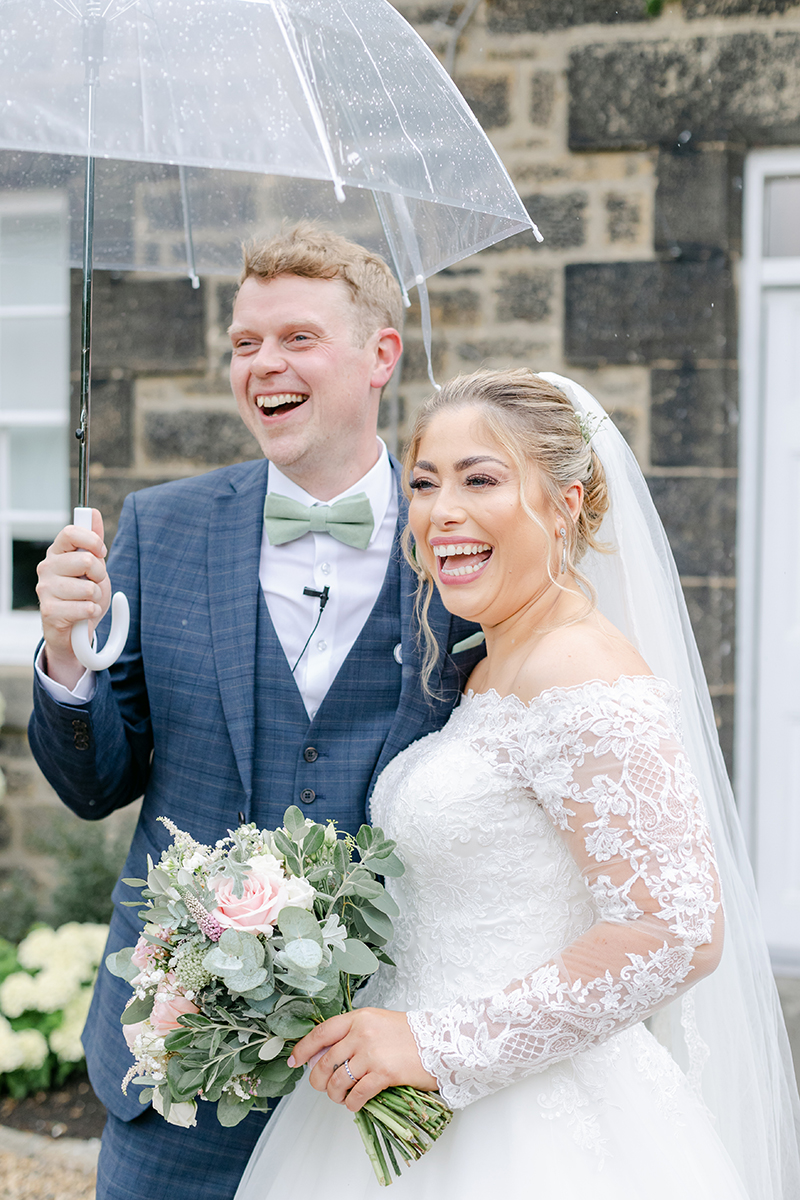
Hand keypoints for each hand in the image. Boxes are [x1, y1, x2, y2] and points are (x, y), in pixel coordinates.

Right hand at [36, 510, 110, 687]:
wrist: (76, 632)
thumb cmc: (84, 596)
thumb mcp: (94, 567)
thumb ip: (93, 541)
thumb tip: (92, 512)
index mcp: (57, 553)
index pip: (71, 532)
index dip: (93, 541)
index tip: (101, 553)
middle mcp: (47, 568)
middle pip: (85, 560)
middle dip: (100, 575)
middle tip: (94, 583)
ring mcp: (45, 589)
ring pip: (88, 587)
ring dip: (96, 597)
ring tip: (86, 601)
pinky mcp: (49, 611)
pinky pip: (85, 607)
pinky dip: (92, 612)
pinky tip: (83, 614)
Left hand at [288, 1008, 437, 1112]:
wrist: (441, 1041)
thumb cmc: (411, 1034)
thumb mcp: (377, 1023)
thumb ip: (353, 1035)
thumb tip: (325, 1055)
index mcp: (359, 1018)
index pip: (321, 1033)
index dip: (303, 1049)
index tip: (294, 1061)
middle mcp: (362, 1033)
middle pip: (325, 1062)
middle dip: (318, 1080)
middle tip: (322, 1087)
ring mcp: (372, 1053)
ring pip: (338, 1081)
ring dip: (335, 1095)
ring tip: (342, 1097)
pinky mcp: (384, 1073)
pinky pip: (357, 1094)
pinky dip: (353, 1103)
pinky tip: (356, 1103)